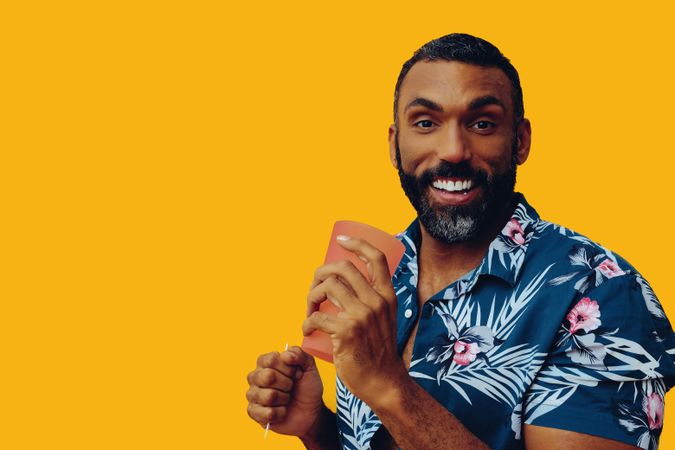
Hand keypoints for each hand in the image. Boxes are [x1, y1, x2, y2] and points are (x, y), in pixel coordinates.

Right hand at [246, 346, 324, 437]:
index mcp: (266, 362)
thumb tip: (285, 355)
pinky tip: (282, 411)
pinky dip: (281, 413)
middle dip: (287, 384)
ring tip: (286, 399)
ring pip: (269, 396)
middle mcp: (256, 376)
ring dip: (284, 399)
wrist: (311, 411)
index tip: (296, 373)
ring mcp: (253, 394)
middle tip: (291, 387)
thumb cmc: (306, 388)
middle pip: (268, 376)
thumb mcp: (309, 367)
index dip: (288, 368)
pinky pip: (268, 413)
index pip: (272, 359)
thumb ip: (299, 354)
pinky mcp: (254, 412)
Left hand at [302, 235, 405, 404]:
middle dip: (321, 273)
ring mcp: (362, 315)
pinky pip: (317, 315)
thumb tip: (345, 285)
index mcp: (387, 295)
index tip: (341, 240)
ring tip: (310, 309)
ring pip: (328, 287)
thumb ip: (372, 302)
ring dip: (311, 296)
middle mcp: (377, 301)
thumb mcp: (384, 319)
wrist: (383, 382)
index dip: (357, 243)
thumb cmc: (378, 351)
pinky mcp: (347, 331)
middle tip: (314, 288)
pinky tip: (306, 328)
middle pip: (343, 268)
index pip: (376, 258)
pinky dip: (307, 321)